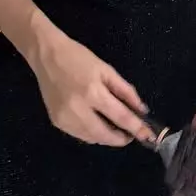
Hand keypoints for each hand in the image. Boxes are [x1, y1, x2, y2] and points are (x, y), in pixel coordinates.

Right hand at [31, 31, 151, 147]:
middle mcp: (78, 109)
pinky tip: (95, 123)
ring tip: (114, 128)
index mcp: (93, 92)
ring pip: (92, 138)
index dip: (136, 128)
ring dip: (106, 137)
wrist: (47, 56)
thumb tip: (141, 110)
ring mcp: (65, 118)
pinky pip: (79, 135)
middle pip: (105, 134)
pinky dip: (91, 133)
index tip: (148, 136)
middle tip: (130, 135)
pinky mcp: (56, 122)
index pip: (120, 117)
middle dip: (120, 139)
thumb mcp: (106, 69)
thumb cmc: (79, 58)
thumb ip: (125, 90)